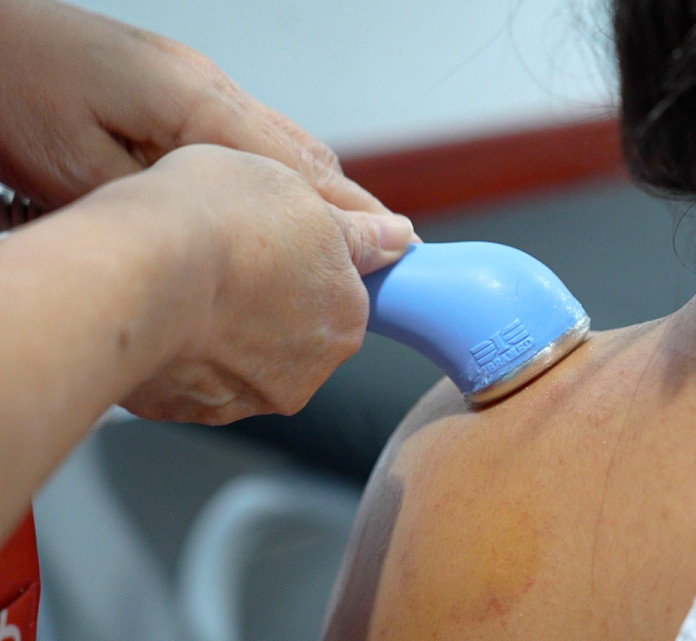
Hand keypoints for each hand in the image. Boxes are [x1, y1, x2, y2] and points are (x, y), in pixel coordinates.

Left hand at [0, 0, 382, 212]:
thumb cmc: (9, 91)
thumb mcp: (80, 172)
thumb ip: (167, 207)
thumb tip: (231, 245)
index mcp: (194, 100)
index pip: (296, 168)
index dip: (350, 212)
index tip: (394, 243)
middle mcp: (204, 84)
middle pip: (302, 149)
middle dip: (352, 201)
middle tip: (395, 244)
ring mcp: (188, 80)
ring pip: (280, 137)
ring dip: (321, 185)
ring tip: (357, 228)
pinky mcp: (168, 84)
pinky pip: (247, 130)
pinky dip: (281, 168)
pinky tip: (286, 195)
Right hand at [110, 145, 414, 423]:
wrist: (134, 269)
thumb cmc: (217, 218)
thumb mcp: (300, 194)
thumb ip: (355, 229)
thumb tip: (399, 237)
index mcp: (345, 317)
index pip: (336, 295)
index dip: (299, 262)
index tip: (264, 243)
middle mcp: (307, 370)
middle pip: (291, 333)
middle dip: (261, 303)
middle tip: (219, 258)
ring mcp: (246, 397)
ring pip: (239, 360)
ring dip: (218, 332)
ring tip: (181, 283)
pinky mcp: (187, 411)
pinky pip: (189, 380)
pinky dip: (177, 352)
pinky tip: (158, 314)